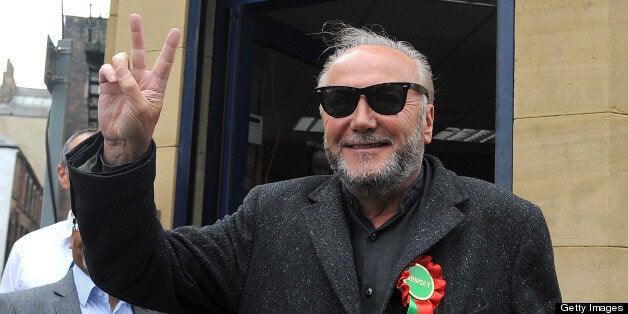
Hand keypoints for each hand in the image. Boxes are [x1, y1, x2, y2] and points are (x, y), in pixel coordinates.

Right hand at [97, 13, 180, 164]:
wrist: (121, 139)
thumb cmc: (138, 127)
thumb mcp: (141, 109)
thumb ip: (132, 89)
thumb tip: (120, 71)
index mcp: (155, 85)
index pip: (164, 62)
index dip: (169, 46)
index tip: (175, 31)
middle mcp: (139, 79)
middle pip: (139, 52)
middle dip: (137, 33)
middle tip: (134, 16)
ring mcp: (123, 81)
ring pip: (120, 60)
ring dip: (119, 64)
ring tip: (118, 77)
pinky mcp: (108, 86)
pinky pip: (107, 70)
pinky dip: (108, 71)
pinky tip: (110, 80)